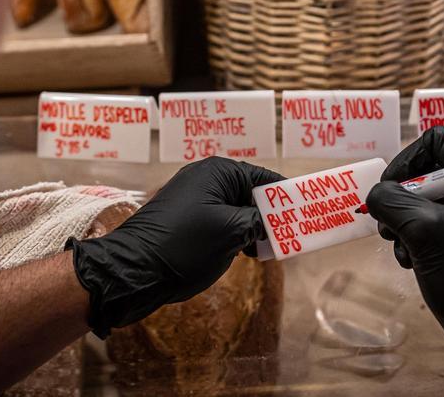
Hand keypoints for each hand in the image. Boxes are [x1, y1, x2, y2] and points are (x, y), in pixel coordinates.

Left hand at [68, 157, 281, 336]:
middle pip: (251, 193)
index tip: (308, 212)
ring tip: (270, 249)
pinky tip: (247, 253)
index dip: (287, 196)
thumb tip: (274, 221)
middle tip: (292, 236)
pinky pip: (221, 220)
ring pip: (237, 209)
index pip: (264, 178)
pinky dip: (237, 234)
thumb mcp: (232, 232)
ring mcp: (194, 199)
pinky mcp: (186, 219)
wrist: (134, 270)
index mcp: (218, 172)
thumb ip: (259, 221)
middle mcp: (205, 179)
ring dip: (255, 228)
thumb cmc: (184, 245)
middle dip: (271, 214)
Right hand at [365, 128, 443, 396]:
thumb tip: (376, 195)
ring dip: (401, 224)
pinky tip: (411, 263)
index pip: (437, 141)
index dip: (408, 158)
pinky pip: (427, 228)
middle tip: (388, 224)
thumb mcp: (425, 230)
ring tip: (402, 249)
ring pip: (420, 203)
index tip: (391, 188)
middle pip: (424, 172)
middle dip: (399, 197)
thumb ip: (394, 201)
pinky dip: (412, 241)